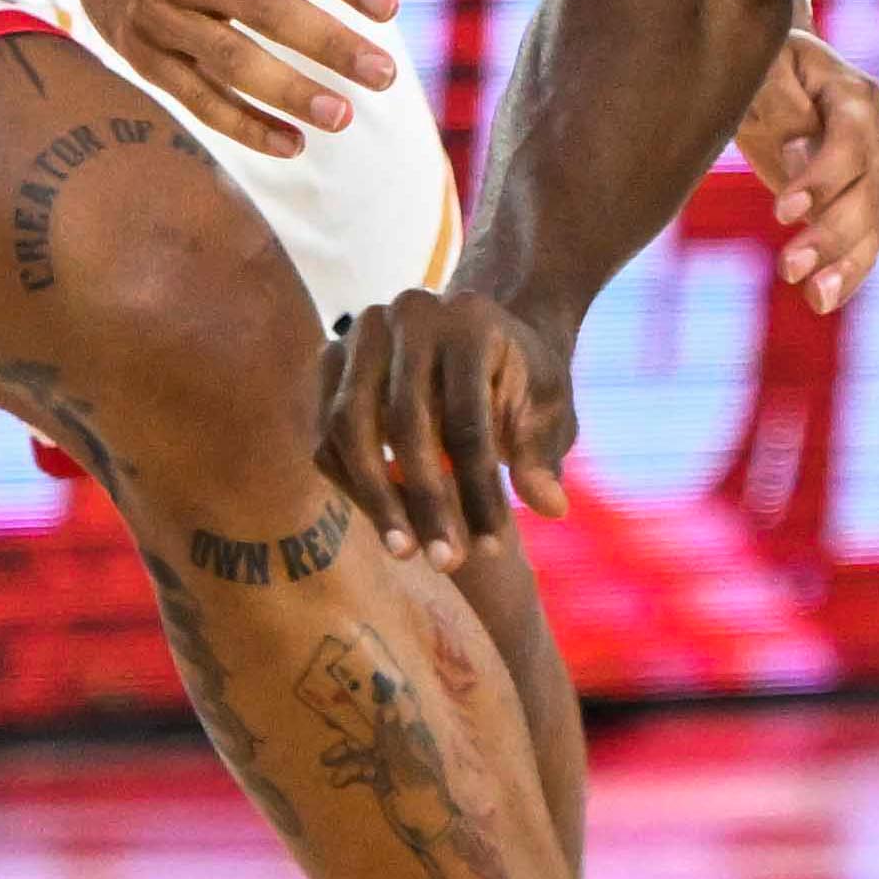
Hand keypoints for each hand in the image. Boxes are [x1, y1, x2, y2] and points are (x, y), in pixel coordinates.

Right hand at [25, 0, 395, 158]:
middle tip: (384, 75)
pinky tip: (291, 144)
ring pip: (229, 62)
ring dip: (287, 93)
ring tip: (341, 116)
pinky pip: (193, 96)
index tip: (389, 7)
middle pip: (267, 11)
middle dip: (329, 45)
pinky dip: (241, 125)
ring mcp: (158, 13)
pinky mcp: (139, 50)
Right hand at [315, 282, 565, 554]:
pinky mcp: (329, 361)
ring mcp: (360, 335)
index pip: (467, 420)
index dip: (479, 491)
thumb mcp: (547, 410)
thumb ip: (542, 453)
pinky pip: (327, 433)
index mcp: (470, 322)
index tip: (493, 547)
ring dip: (378, 499)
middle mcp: (408, 316)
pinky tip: (384, 522)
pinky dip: (351, 482)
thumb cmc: (520, 379)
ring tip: (406, 552)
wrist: (479, 338)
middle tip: (447, 562)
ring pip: (351, 428)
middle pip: (405, 424)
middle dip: (428, 502)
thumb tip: (552, 506)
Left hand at [737, 29, 878, 317]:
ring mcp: (874, 171)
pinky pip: (866, 243)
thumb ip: (778, 97)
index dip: (823, 179)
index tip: (781, 213)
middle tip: (788, 267)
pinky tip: (823, 301)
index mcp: (854, 96)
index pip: (851, 143)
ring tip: (816, 300)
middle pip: (868, 191)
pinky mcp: (861, 202)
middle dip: (831, 233)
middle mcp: (877, 135)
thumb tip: (797, 142)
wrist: (780, 76)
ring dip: (847, 264)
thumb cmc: (766, 67)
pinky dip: (848, 274)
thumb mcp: (762, 67)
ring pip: (875, 224)